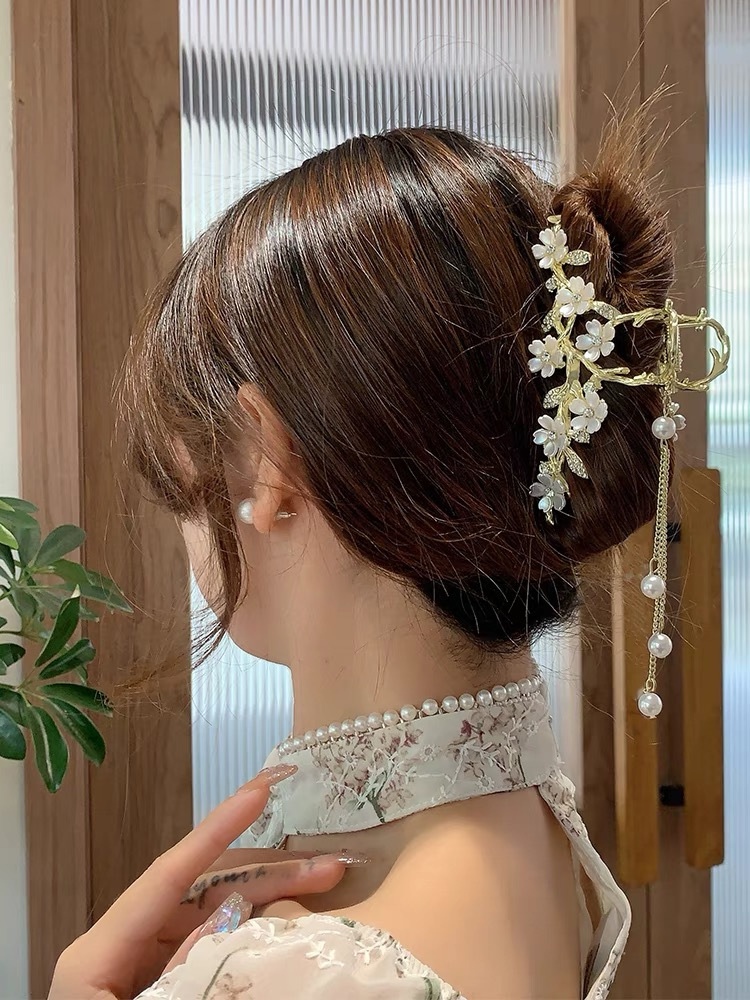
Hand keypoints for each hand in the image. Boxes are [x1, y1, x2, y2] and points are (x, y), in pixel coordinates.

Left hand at [48, 765, 350, 998]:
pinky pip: (212, 947)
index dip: (214, 831)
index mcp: (100, 953)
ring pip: (214, 916)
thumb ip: (181, 975)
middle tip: (330, 866)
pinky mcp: (164, 983)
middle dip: (268, 873)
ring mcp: (145, 964)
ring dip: (268, 900)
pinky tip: (288, 927)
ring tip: (323, 887)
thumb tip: (227, 922)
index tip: (257, 794)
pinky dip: (250, 935)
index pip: (166, 875)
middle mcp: (124, 945)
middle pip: (202, 893)